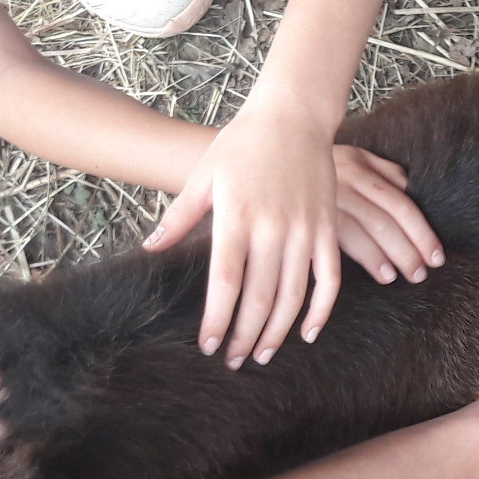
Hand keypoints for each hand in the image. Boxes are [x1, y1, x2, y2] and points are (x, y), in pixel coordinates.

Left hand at [144, 114, 442, 367]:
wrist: (292, 115)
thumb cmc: (242, 145)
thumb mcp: (204, 176)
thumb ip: (179, 216)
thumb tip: (150, 248)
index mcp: (237, 217)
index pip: (226, 282)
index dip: (219, 319)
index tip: (209, 346)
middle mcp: (273, 228)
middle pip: (259, 297)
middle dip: (246, 336)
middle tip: (234, 363)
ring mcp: (305, 230)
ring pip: (293, 296)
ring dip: (277, 332)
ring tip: (263, 355)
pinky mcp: (328, 229)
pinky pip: (329, 279)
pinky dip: (321, 311)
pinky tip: (307, 333)